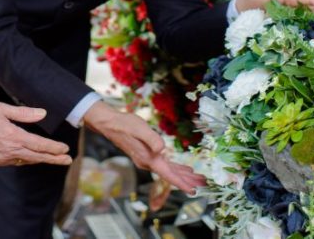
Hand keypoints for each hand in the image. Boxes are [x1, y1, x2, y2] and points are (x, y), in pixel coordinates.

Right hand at [0, 103, 71, 167]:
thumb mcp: (1, 109)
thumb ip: (24, 113)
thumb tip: (42, 113)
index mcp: (13, 137)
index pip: (40, 146)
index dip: (54, 149)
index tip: (66, 150)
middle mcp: (9, 152)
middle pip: (37, 157)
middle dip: (54, 159)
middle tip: (67, 161)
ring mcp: (0, 159)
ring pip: (25, 161)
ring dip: (39, 159)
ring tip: (52, 158)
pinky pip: (13, 162)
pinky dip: (24, 160)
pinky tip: (28, 157)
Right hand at [83, 101, 205, 194]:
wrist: (110, 123)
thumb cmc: (125, 124)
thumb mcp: (140, 128)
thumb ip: (152, 138)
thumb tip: (162, 149)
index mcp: (148, 158)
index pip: (167, 174)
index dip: (181, 182)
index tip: (193, 190)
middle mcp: (147, 162)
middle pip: (170, 175)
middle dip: (187, 180)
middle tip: (203, 183)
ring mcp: (146, 159)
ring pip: (168, 170)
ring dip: (183, 174)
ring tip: (197, 178)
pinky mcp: (146, 154)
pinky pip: (164, 165)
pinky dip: (175, 167)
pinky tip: (183, 168)